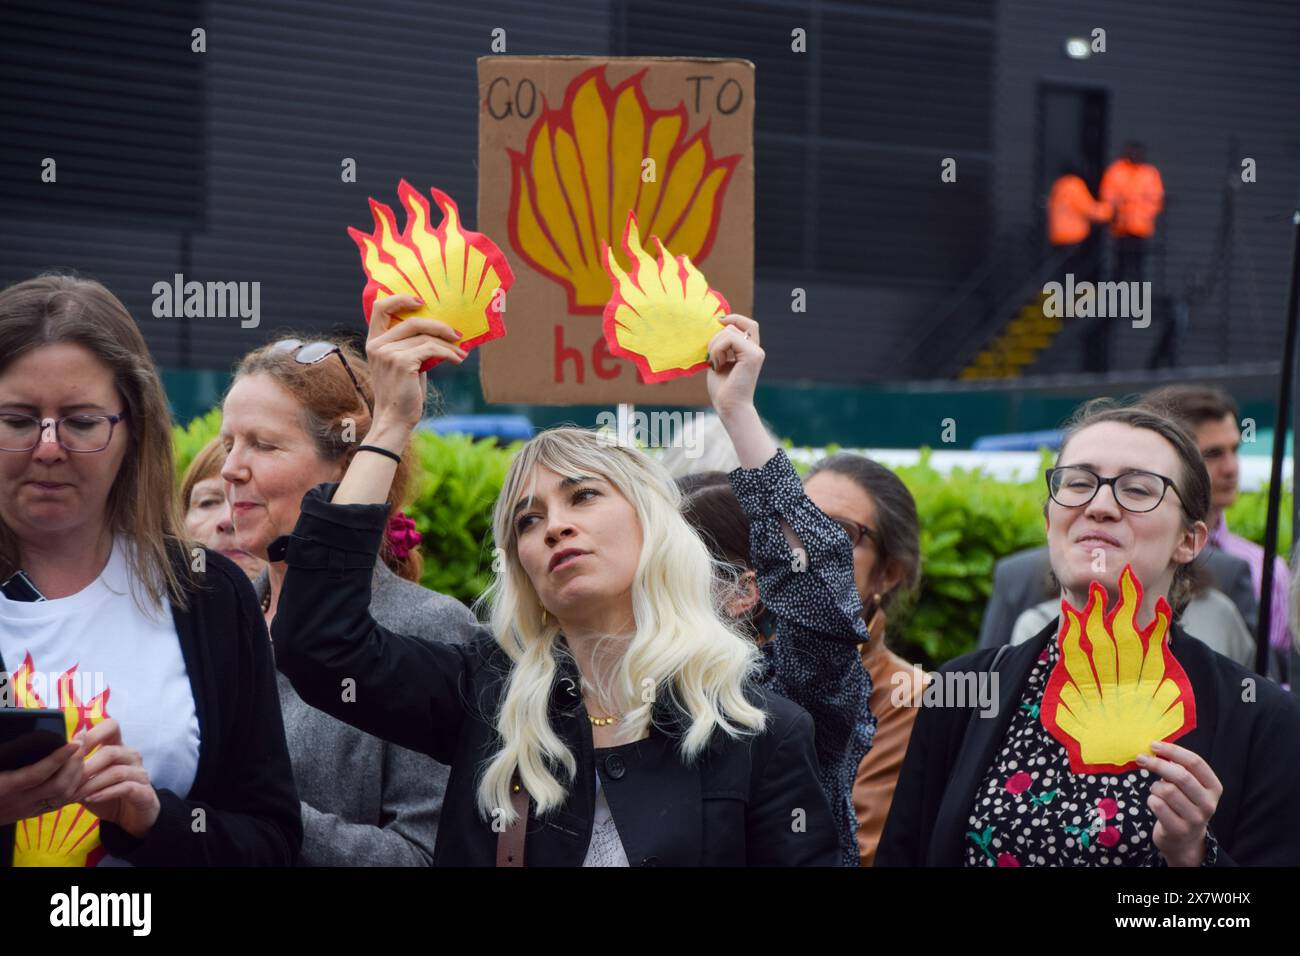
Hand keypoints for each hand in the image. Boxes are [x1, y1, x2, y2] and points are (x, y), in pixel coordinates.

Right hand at [0, 738, 85, 825]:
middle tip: (82, 742)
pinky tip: (80, 771)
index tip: (73, 742)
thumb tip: (11, 728)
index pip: (37, 774)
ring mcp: (29, 809)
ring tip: (82, 753)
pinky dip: (75, 786)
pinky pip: (62, 803)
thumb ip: (5, 751)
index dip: (58, 758)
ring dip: (78, 774)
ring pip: (64, 796)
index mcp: (5, 787)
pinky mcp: (35, 813)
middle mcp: (20, 801)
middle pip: (58, 786)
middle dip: (75, 763)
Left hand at [71, 719, 159, 839]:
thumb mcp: (87, 781)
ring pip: (116, 771)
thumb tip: (50, 760)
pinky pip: (125, 788)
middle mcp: (131, 757)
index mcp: (118, 748)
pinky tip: (90, 799)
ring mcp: (140, 774)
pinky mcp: (145, 792)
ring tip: (73, 795)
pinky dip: (105, 793)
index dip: (91, 734)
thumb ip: (74, 770)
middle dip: (84, 767)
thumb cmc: (106, 795)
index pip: (111, 727)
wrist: (130, 817)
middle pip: (110, 751)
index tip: (70, 749)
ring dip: (91, 784)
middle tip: (65, 780)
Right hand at [365, 294, 466, 439]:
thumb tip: (438, 331)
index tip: (421, 301)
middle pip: (412, 320)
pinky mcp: (402, 362)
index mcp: (375, 342)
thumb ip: (411, 346)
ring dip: (448, 344)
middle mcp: (378, 345)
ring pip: (425, 337)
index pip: (380, 308)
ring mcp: (388, 353)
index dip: (401, 299)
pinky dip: (449, 354)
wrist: (395, 420)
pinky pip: (431, 349)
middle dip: (439, 325)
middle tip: (456, 333)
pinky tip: (457, 360)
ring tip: (461, 353)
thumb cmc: (403, 393)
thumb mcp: (404, 364)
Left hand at [706, 314, 762, 420]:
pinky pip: (730, 339)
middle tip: (712, 357)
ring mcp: (756, 352)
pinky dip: (718, 349)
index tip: (717, 324)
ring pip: (730, 331)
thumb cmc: (723, 389)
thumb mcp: (719, 361)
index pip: (747, 324)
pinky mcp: (753, 355)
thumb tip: (716, 325)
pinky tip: (718, 364)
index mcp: (750, 350)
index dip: (733, 318)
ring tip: (715, 363)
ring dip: (715, 346)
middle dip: (716, 337)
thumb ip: (721, 345)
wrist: (729, 407)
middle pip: (735, 325)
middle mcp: (756, 349)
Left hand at [1138, 740, 1221, 866]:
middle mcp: (1208, 803)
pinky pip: (1157, 805)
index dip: (1173, 751)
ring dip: (1155, 787)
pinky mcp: (1179, 829)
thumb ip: (1179, 768)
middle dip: (1157, 764)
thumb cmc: (1184, 804)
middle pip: (1181, 776)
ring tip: (1157, 790)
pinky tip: (1156, 803)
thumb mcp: (1189, 787)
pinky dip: (1151, 800)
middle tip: (1141, 758)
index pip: (1196, 762)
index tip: (1154, 745)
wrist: (1184, 840)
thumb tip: (1156, 749)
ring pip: (1166, 790)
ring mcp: (1195, 819)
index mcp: (1213, 787)